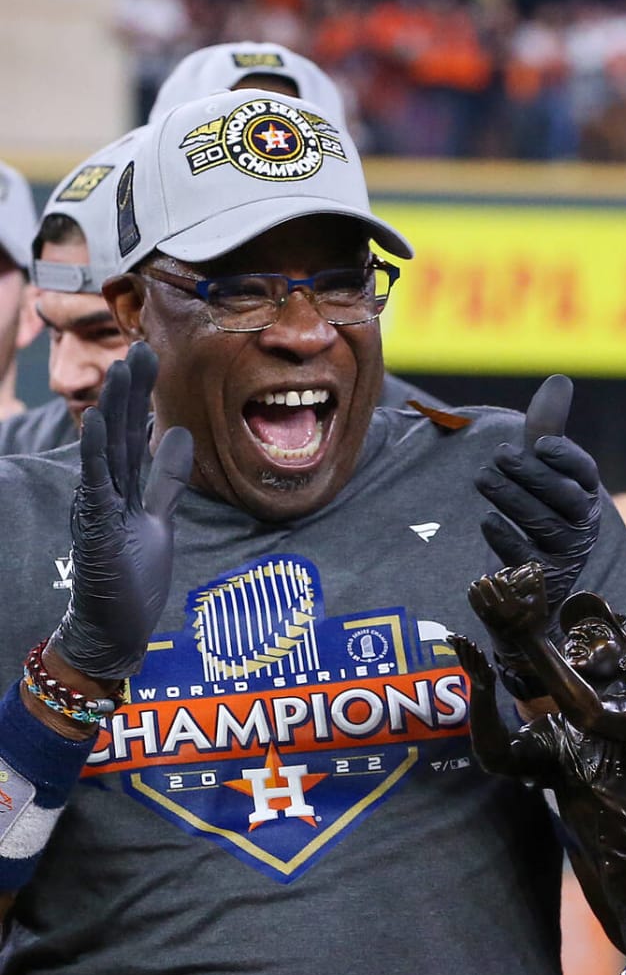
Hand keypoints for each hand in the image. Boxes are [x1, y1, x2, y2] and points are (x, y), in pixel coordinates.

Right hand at [49, 342, 193, 680]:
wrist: (118, 627)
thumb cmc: (133, 576)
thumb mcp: (159, 518)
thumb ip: (167, 480)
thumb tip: (181, 435)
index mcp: (125, 487)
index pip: (134, 433)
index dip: (142, 397)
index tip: (150, 358)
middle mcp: (108, 491)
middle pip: (121, 432)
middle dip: (131, 391)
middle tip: (140, 347)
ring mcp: (100, 507)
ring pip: (108, 449)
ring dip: (114, 408)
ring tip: (120, 369)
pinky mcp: (96, 526)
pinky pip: (96, 482)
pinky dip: (95, 450)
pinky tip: (98, 419)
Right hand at [447, 634, 495, 691]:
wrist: (482, 688)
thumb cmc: (474, 672)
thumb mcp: (466, 661)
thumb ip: (459, 649)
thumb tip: (448, 636)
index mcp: (464, 663)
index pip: (459, 653)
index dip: (456, 645)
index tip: (454, 636)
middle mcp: (469, 668)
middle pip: (465, 656)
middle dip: (464, 647)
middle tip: (463, 637)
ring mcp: (478, 671)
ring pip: (473, 661)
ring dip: (472, 652)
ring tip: (472, 643)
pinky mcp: (487, 674)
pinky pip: (484, 667)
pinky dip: (482, 660)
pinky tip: (481, 652)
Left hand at [467, 564, 548, 637]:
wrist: (530, 641)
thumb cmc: (537, 621)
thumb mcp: (541, 603)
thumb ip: (539, 585)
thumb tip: (537, 566)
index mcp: (515, 604)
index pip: (502, 585)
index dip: (499, 578)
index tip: (498, 575)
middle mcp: (503, 611)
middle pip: (488, 591)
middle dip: (485, 582)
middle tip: (484, 578)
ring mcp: (495, 618)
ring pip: (480, 600)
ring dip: (476, 591)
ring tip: (473, 584)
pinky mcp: (490, 624)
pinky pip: (478, 610)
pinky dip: (472, 600)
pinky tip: (471, 594)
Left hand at [475, 375, 600, 614]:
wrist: (529, 582)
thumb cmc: (537, 511)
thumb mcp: (541, 471)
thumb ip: (547, 429)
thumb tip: (560, 379)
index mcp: (586, 495)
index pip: (586, 472)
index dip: (566, 457)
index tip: (539, 443)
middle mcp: (583, 526)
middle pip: (563, 497)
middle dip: (530, 473)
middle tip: (499, 454)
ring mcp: (565, 555)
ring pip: (542, 524)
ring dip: (511, 497)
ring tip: (482, 478)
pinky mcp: (540, 580)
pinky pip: (525, 557)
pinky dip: (505, 537)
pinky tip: (486, 519)